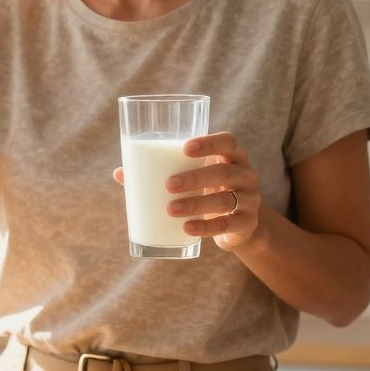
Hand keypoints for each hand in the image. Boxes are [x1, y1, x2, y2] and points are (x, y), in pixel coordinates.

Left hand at [112, 131, 264, 250]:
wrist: (239, 226)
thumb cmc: (208, 192)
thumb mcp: (193, 180)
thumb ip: (160, 174)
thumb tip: (119, 173)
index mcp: (232, 157)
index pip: (228, 142)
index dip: (209, 143)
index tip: (185, 147)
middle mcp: (246, 175)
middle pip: (225, 171)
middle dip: (196, 177)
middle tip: (168, 185)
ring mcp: (250, 199)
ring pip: (226, 200)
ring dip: (196, 204)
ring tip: (170, 209)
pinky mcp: (247, 223)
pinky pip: (227, 225)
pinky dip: (206, 227)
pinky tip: (187, 228)